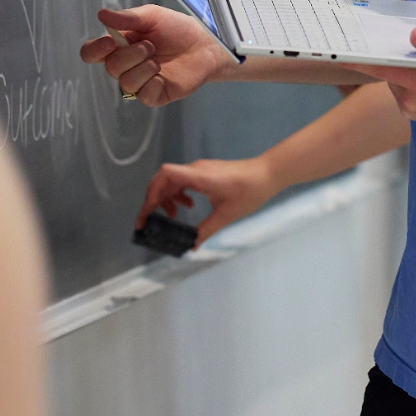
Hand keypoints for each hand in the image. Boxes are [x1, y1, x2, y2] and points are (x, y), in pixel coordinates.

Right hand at [78, 4, 235, 106]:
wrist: (205, 43)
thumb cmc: (177, 28)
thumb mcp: (152, 16)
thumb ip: (127, 17)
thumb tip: (102, 15)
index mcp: (120, 45)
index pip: (92, 53)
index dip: (95, 50)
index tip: (109, 42)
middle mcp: (126, 65)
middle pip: (111, 67)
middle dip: (130, 55)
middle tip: (150, 45)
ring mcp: (140, 82)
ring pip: (126, 83)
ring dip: (143, 68)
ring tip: (158, 60)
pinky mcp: (156, 95)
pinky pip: (144, 96)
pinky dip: (153, 84)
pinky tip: (163, 75)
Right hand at [136, 155, 279, 246]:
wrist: (268, 173)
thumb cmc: (250, 191)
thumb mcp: (226, 215)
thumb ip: (206, 230)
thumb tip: (191, 246)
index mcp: (198, 176)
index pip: (165, 175)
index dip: (151, 193)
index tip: (146, 214)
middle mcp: (196, 169)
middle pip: (164, 180)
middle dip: (154, 200)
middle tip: (151, 221)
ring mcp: (201, 169)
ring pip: (173, 181)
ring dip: (167, 198)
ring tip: (172, 216)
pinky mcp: (206, 172)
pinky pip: (184, 180)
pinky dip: (179, 194)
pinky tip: (188, 206)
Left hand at [363, 27, 415, 125]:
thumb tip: (411, 35)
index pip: (382, 69)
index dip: (359, 61)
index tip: (339, 55)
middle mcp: (412, 101)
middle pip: (389, 74)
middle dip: (393, 59)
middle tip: (400, 44)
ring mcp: (413, 112)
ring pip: (395, 84)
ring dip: (402, 72)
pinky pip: (403, 94)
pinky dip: (408, 82)